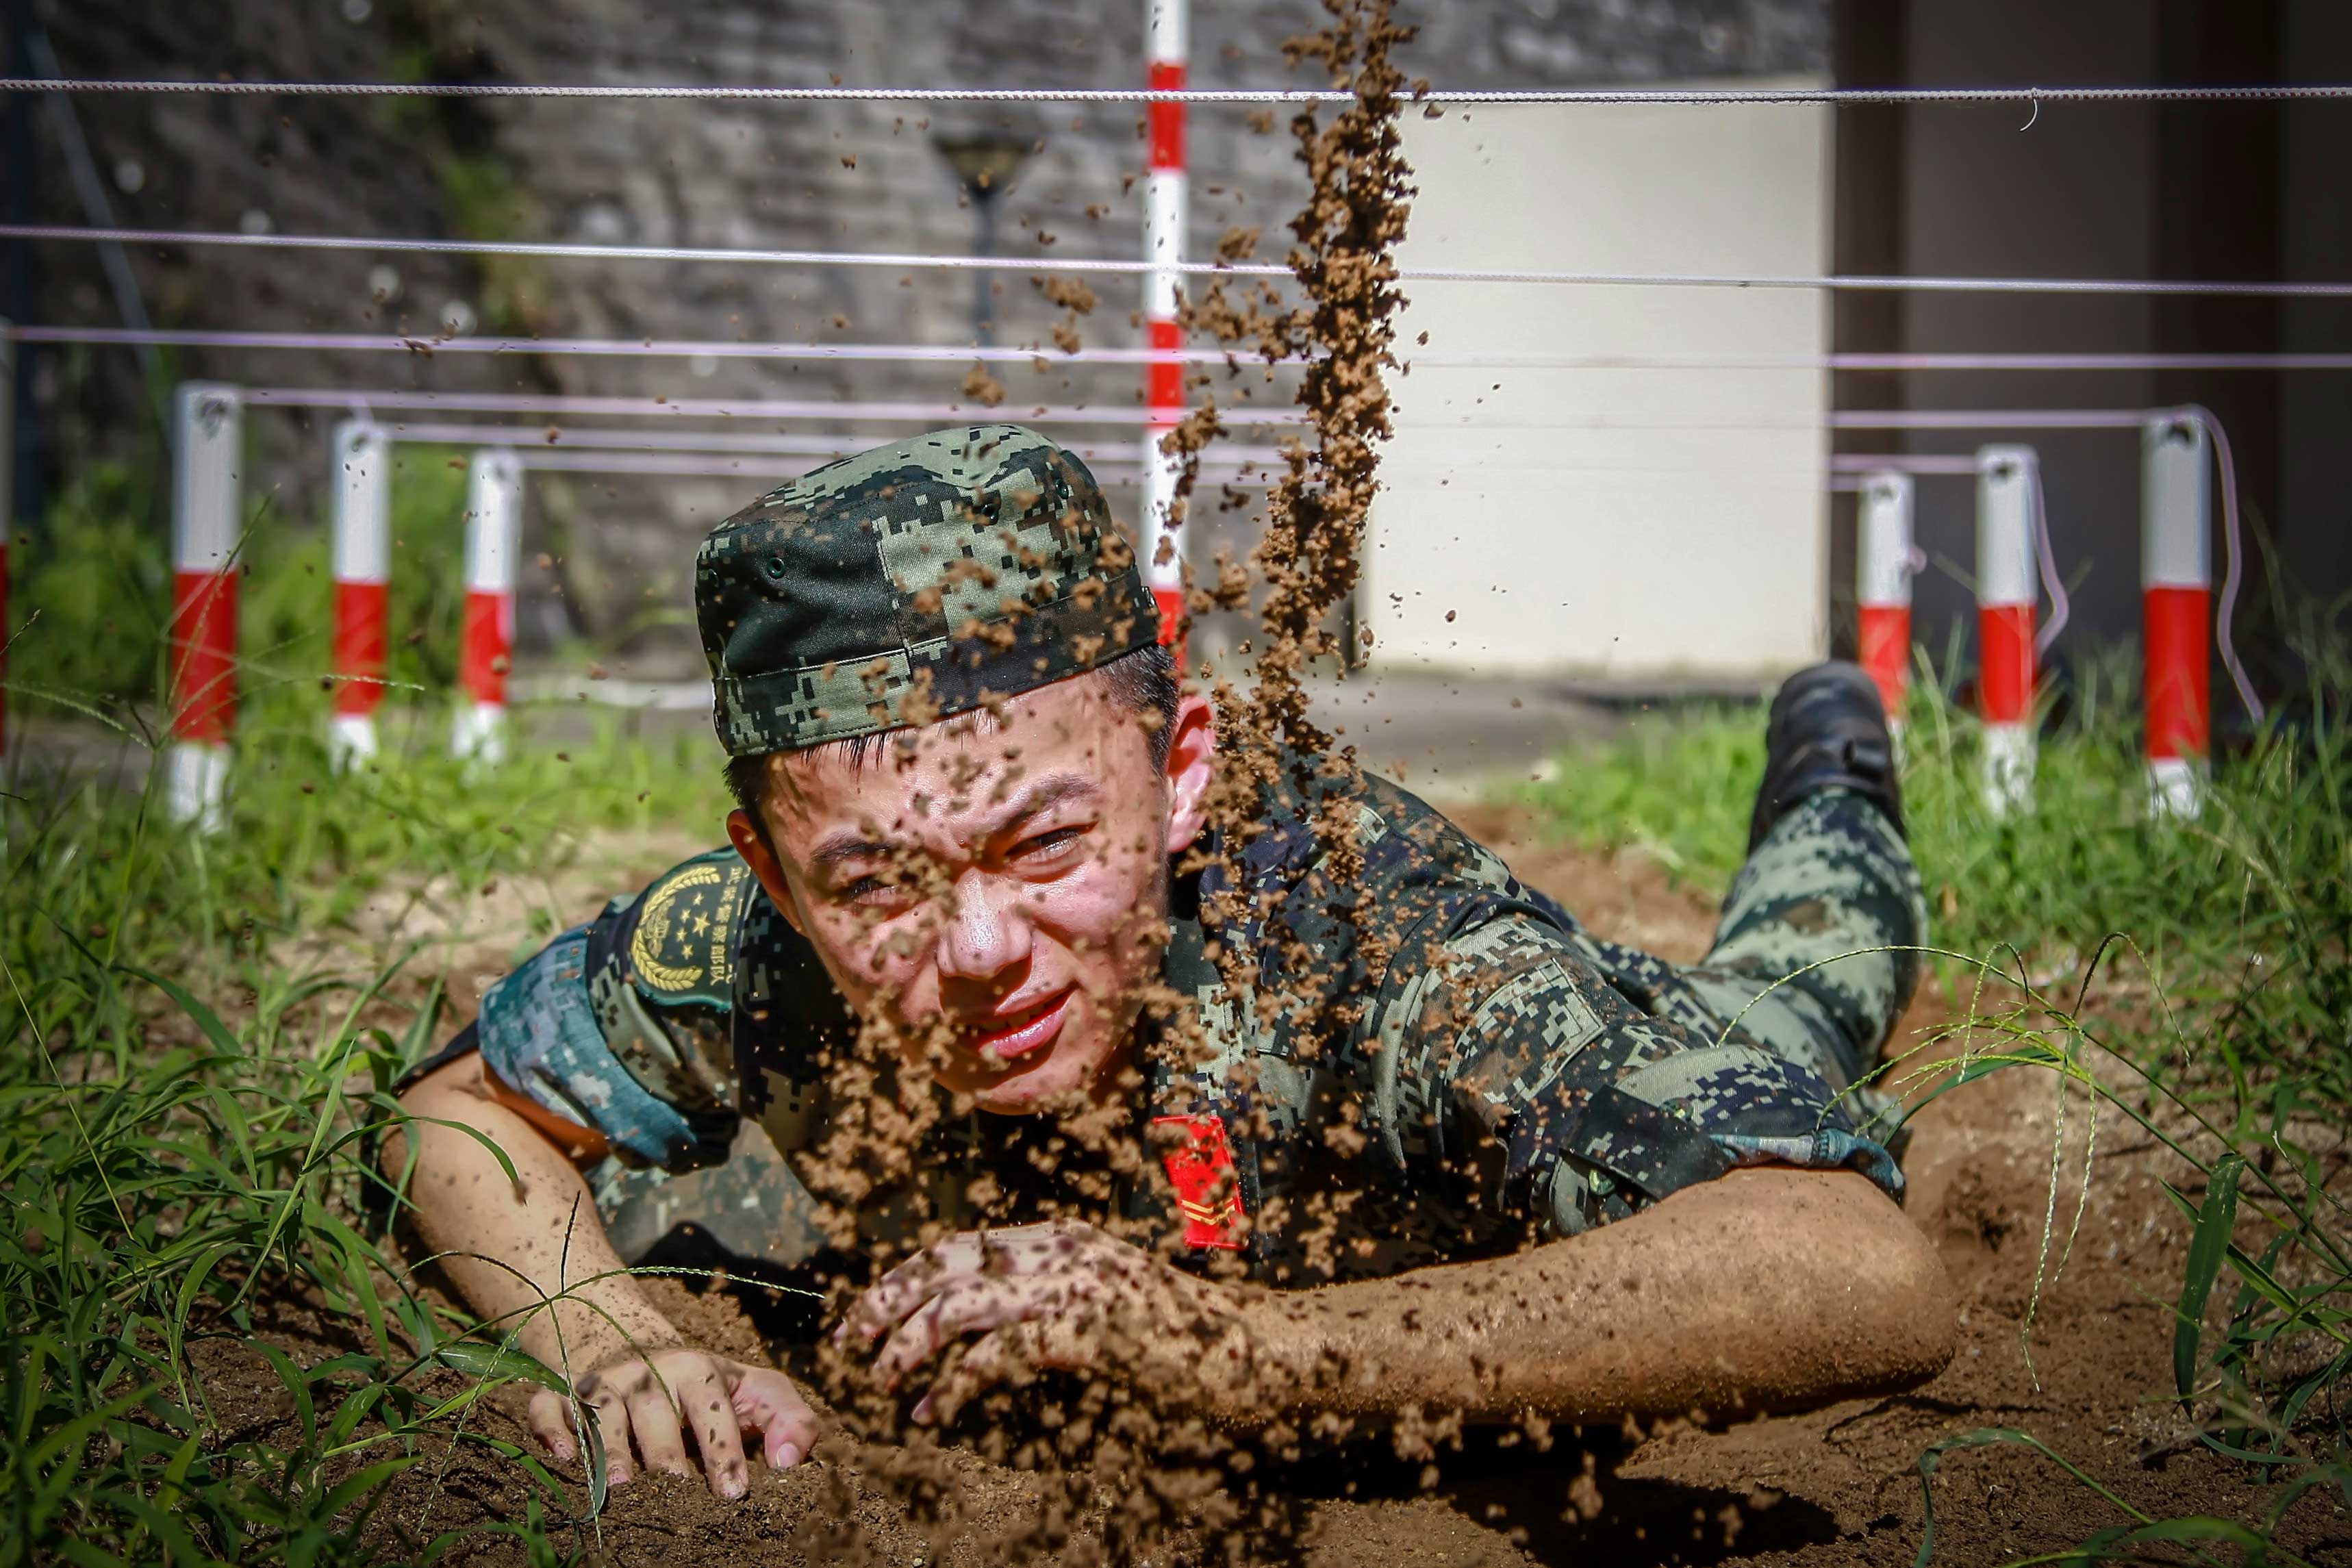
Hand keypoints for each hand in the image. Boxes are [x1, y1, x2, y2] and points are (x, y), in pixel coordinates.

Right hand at [527, 1344, 820, 1498]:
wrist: (636, 1349)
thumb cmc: (708, 1387)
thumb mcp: (756, 1391)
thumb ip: (790, 1419)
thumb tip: (788, 1462)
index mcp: (698, 1369)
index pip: (712, 1405)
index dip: (723, 1446)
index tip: (734, 1491)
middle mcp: (647, 1371)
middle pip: (655, 1412)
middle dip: (665, 1454)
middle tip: (675, 1493)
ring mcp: (601, 1383)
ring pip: (603, 1412)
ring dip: (610, 1446)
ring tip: (620, 1484)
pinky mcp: (562, 1396)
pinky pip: (548, 1408)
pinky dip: (551, 1428)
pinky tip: (566, 1456)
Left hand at [838, 1218, 1230, 1423]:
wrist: (1252, 1349)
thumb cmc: (1180, 1339)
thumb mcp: (1105, 1304)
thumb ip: (1050, 1305)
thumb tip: (983, 1335)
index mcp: (1061, 1240)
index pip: (960, 1246)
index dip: (903, 1276)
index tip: (865, 1313)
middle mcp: (1061, 1250)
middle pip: (945, 1263)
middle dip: (885, 1301)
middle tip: (847, 1343)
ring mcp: (1075, 1285)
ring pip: (959, 1303)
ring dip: (908, 1343)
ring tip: (881, 1381)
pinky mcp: (1088, 1329)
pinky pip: (997, 1354)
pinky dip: (954, 1383)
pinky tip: (932, 1409)